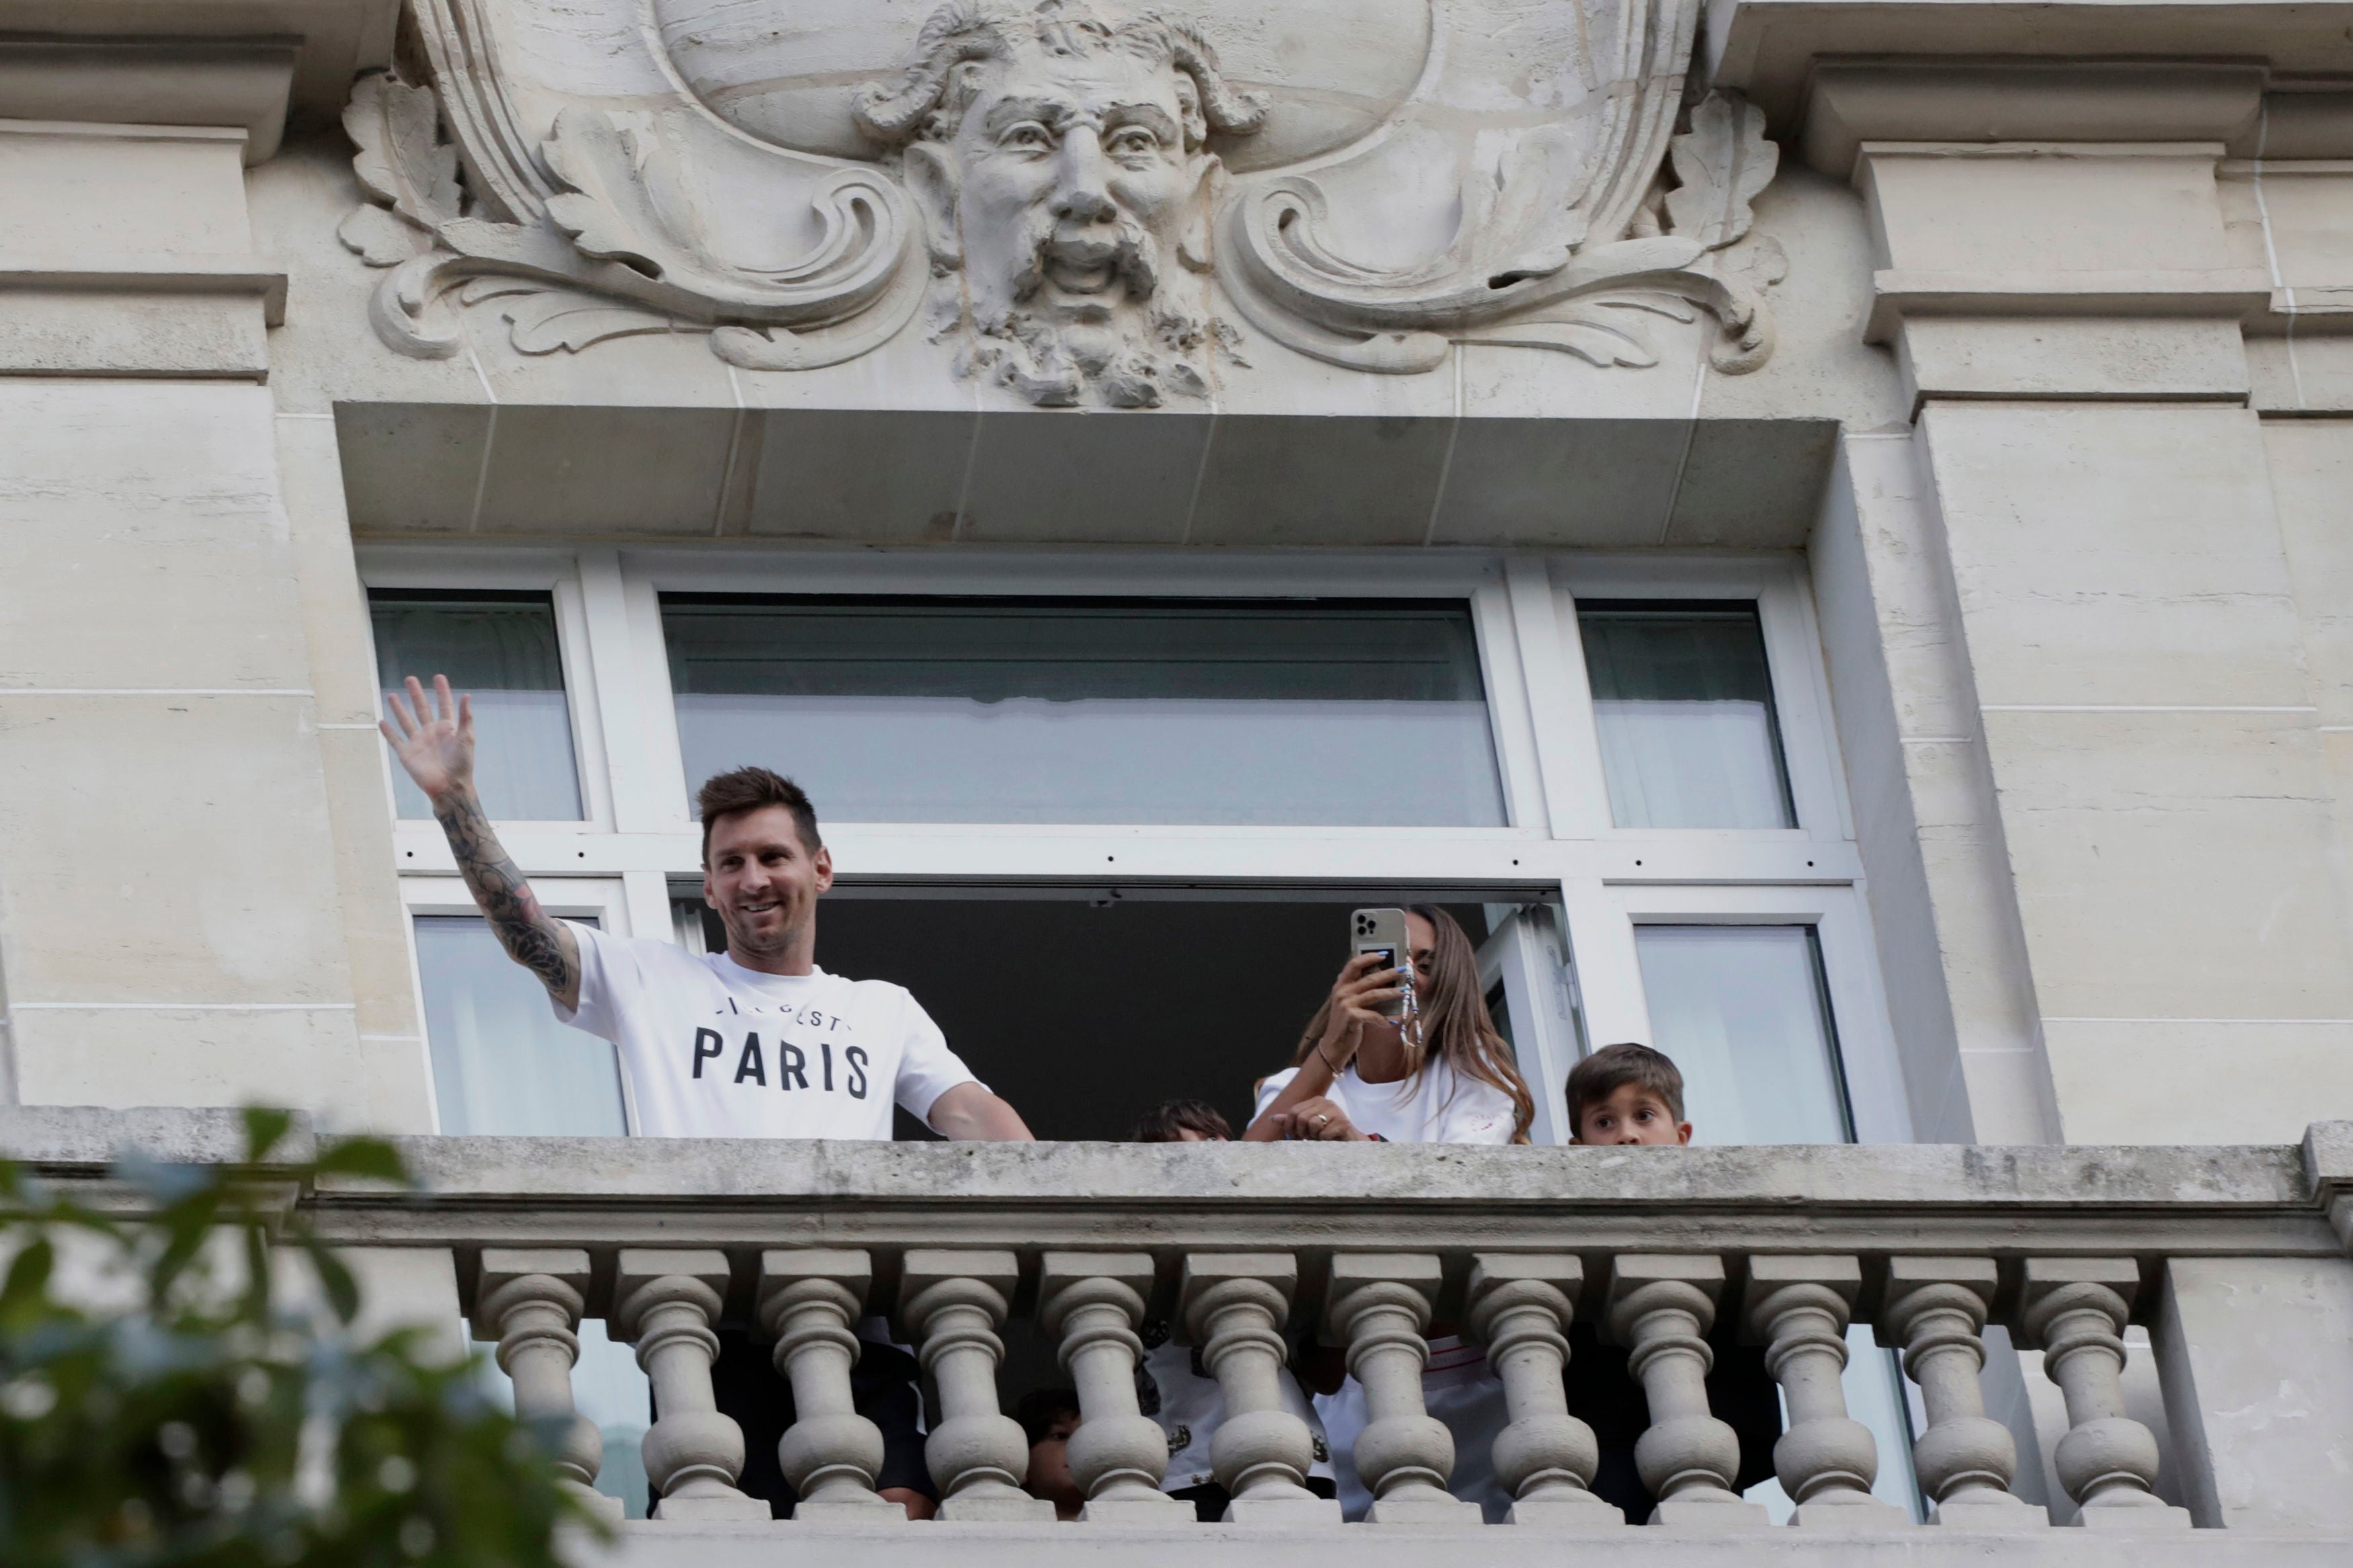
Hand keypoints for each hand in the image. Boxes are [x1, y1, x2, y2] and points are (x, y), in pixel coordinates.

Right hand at [380, 674, 474, 804]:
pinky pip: (395, 740)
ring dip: (399, 708)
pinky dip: (388, 732)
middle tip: (410, 679)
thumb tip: (467, 695)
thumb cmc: (462, 763)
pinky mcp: (407, 754)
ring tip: (392, 695)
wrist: (449, 786)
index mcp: (447, 728)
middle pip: (422, 709)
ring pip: (406, 721)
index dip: (442, 691)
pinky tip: (381, 721)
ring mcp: (418, 742)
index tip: (438, 677)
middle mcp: (431, 732)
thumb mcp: (467, 738)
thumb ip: (466, 718)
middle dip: (416, 694)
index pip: (444, 705)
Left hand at [1278, 1096, 1364, 1141]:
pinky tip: (1330, 1140)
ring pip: (1312, 1124)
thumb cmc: (1326, 1133)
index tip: (1295, 1135)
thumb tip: (1272, 1118)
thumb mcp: (1307, 1127)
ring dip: (1314, 1136)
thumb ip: (1291, 1121)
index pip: (1293, 1111)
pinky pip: (1324, 1134)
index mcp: (1316, 1101)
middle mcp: (1326, 1102)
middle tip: (1309, 1138)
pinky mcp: (1343, 1122)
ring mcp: (1335, 1111)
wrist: (1350, 1142)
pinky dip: (1324, 1141)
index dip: (1290, 1126)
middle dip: (1302, 1132)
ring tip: (1320, 1137)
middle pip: (1301, 1117)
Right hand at [1311, 951, 1403, 1075]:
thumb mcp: (1347, 1002)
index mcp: (1341, 985)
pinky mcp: (1352, 1018)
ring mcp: (1347, 1004)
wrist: (1334, 1045)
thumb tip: (1382, 978)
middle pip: (1369, 978)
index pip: (1354, 964)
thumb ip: (1357, 989)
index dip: (1369, 957)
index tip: (1384, 954)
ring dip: (1392, 992)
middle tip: (1403, 970)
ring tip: (1405, 991)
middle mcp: (1342, 992)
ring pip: (1374, 994)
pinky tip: (1391, 1022)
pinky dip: (1384, 1019)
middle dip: (1388, 973)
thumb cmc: (1345, 1022)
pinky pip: (1374, 1015)